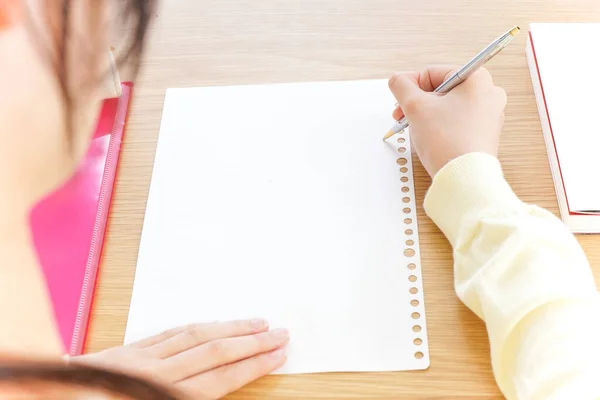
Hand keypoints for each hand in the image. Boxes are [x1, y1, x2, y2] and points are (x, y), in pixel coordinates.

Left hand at [71, 319, 288, 398]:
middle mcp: (154, 374)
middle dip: (251, 342)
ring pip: (194, 335)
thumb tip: (215, 382)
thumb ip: (183, 397)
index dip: (254, 364)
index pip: (221, 378)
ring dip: (229, 328)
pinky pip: (167, 333)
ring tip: (256, 322)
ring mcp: (139, 358)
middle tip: (280, 333)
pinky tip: (211, 324)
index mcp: (161, 398)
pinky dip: (195, 327)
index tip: (279, 354)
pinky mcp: (124, 351)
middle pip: (214, 352)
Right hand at [388, 66, 506, 176]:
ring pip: (448, 107)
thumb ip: (401, 86)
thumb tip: (398, 80)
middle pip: (441, 90)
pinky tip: (432, 140)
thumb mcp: (415, 106)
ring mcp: (489, 116)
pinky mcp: (485, 134)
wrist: (464, 178)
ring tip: (418, 130)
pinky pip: (457, 123)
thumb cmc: (446, 141)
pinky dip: (441, 128)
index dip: (411, 86)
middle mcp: (489, 94)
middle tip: (404, 116)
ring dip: (428, 116)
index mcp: (477, 78)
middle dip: (419, 103)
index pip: (433, 73)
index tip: (401, 101)